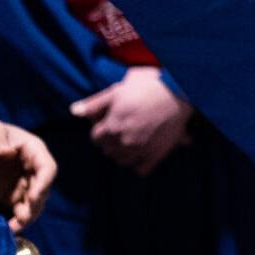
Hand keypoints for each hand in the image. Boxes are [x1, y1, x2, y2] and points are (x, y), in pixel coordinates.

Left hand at [0, 115, 56, 229]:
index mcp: (33, 150)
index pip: (47, 168)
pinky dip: (16, 222)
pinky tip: (7, 229)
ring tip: (14, 228)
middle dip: (34, 206)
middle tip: (22, 219)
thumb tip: (8, 153)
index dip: (43, 184)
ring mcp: (22, 184)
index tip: (32, 198)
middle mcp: (32, 169)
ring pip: (33, 204)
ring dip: (27, 217)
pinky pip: (19, 212)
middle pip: (42, 190)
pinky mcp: (11, 196)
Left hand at [69, 66, 194, 175]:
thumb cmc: (149, 84)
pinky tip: (143, 153)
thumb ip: (95, 103)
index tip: (109, 120)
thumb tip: (73, 111)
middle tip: (121, 128)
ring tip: (131, 140)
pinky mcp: (158, 154)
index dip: (101, 128)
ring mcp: (142, 150)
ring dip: (122, 153)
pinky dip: (139, 164)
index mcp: (112, 126)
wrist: (181, 90)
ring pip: (122, 162)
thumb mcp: (118, 88)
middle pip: (107, 151)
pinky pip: (141, 170)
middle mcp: (124, 142)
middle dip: (110, 141)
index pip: (95, 138)